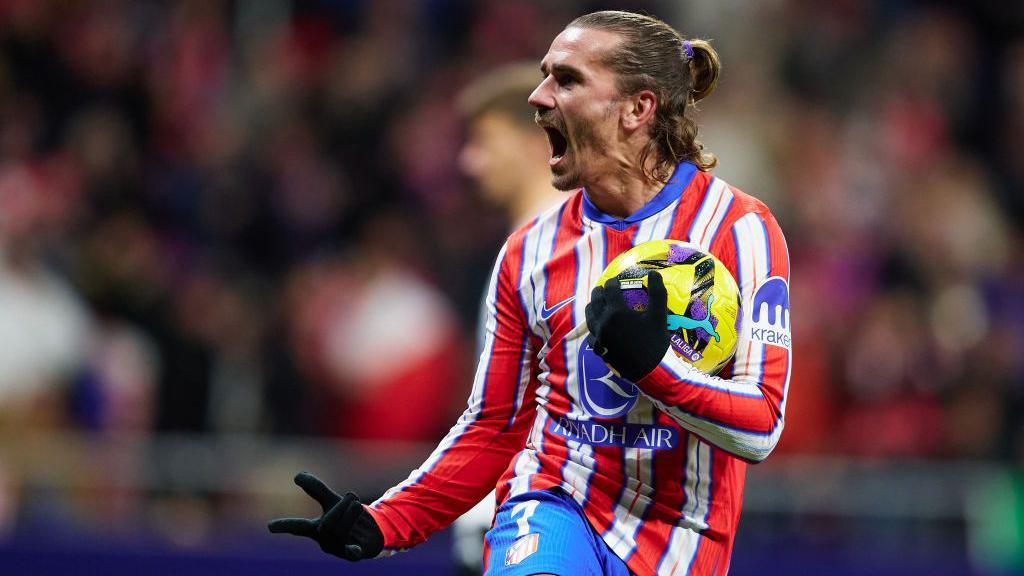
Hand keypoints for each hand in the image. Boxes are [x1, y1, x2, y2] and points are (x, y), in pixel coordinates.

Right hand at [268, 471, 383, 560]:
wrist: (370, 534)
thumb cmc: (347, 517)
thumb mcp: (332, 501)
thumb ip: (316, 489)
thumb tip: (297, 474)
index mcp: (315, 529)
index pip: (298, 526)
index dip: (284, 525)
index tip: (269, 526)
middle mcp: (324, 541)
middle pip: (327, 523)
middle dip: (341, 506)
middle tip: (352, 496)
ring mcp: (338, 549)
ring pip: (341, 530)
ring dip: (353, 512)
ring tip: (359, 506)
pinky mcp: (354, 554)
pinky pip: (352, 552)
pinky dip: (353, 550)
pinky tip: (356, 548)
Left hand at [585, 271, 669, 381]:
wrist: (648, 371)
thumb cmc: (655, 342)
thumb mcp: (659, 317)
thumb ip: (657, 293)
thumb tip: (654, 273)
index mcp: (616, 312)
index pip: (609, 290)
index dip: (612, 282)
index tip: (615, 280)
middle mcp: (603, 322)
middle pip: (595, 301)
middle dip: (599, 292)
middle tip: (603, 289)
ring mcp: (599, 337)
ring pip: (589, 317)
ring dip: (592, 307)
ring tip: (597, 304)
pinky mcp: (599, 349)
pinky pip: (591, 335)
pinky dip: (593, 328)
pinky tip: (598, 328)